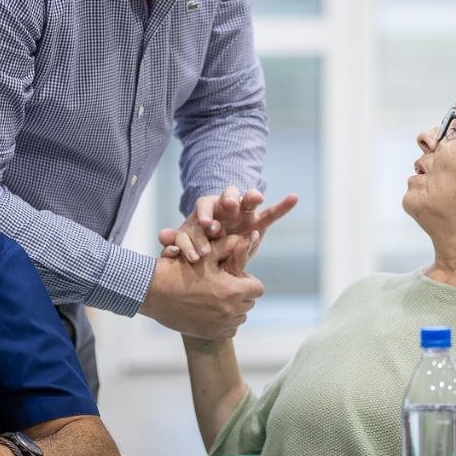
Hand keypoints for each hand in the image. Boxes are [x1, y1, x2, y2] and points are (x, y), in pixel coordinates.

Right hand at [139, 247, 263, 339]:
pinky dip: (224, 322)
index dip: (248, 281)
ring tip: (214, 297)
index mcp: (232, 290)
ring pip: (240, 317)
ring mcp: (221, 325)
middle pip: (249, 303)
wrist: (154, 293)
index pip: (258, 288)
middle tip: (221, 285)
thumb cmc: (180, 270)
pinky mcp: (211, 334)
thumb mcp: (206, 254)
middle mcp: (230, 310)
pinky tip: (209, 311)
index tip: (233, 277)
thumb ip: (230, 246)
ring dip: (232, 308)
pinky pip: (229, 329)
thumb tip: (251, 237)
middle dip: (240, 293)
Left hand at [159, 187, 298, 273]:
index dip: (206, 214)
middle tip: (229, 207)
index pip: (205, 206)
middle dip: (229, 200)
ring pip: (249, 200)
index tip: (207, 225)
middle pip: (228, 196)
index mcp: (206, 211)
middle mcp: (225, 208)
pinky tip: (294, 197)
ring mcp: (244, 214)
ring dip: (251, 197)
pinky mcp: (258, 223)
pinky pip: (272, 213)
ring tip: (255, 198)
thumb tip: (162, 238)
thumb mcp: (188, 246)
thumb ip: (178, 241)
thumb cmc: (200, 249)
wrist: (217, 259)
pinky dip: (283, 206)